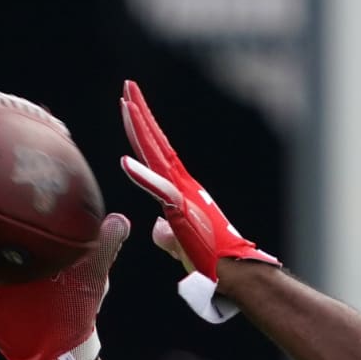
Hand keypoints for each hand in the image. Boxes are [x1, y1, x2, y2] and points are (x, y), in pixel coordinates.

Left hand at [118, 79, 277, 321]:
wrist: (235, 273)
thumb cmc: (214, 262)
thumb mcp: (183, 248)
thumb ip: (168, 237)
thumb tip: (158, 229)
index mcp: (181, 193)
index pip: (156, 156)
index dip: (142, 131)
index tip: (130, 106)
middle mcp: (184, 187)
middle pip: (156, 146)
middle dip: (140, 114)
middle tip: (128, 85)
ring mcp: (185, 197)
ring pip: (158, 157)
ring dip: (141, 130)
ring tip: (126, 103)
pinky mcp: (185, 213)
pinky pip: (160, 191)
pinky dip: (143, 176)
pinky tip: (125, 162)